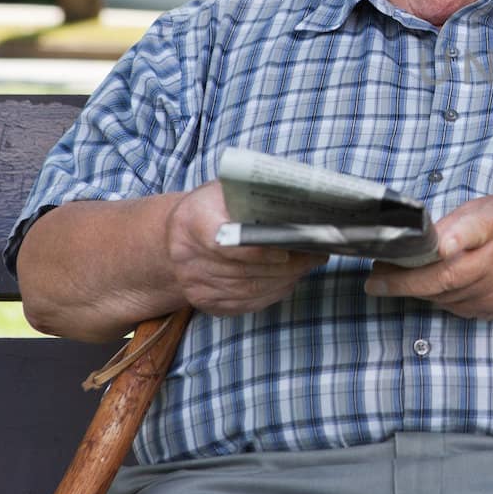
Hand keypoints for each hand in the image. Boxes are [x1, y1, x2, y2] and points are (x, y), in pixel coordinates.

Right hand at [165, 181, 325, 316]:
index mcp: (192, 221)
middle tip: (316, 254)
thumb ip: (253, 197)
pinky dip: (272, 293)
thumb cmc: (211, 206)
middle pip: (244, 270)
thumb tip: (298, 206)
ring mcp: (194, 284)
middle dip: (286, 265)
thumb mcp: (224, 190)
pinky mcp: (205, 302)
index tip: (287, 250)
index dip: (257, 252)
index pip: (224, 243)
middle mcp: (187, 257)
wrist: (177, 235)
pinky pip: (245, 303)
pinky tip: (289, 279)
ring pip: (248, 290)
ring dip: (285, 279)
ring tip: (308, 265)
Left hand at [363, 195, 492, 319]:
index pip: (470, 236)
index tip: (430, 247)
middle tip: (374, 278)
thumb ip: (458, 223)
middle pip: (444, 279)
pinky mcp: (488, 312)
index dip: (449, 241)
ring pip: (442, 295)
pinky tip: (418, 283)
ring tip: (386, 275)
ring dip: (412, 288)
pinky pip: (450, 305)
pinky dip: (431, 295)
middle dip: (404, 281)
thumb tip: (420, 238)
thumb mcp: (492, 209)